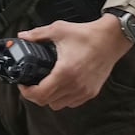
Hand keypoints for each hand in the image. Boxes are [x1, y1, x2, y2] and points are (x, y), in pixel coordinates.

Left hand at [14, 16, 133, 110]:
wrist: (112, 38)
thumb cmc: (87, 35)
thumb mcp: (58, 30)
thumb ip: (37, 34)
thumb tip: (22, 36)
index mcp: (64, 72)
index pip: (40, 95)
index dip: (26, 92)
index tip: (23, 84)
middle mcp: (75, 85)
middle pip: (46, 102)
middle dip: (35, 94)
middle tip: (31, 83)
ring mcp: (84, 91)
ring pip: (59, 105)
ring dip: (49, 97)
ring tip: (46, 84)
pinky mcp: (92, 92)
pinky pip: (72, 103)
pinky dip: (63, 98)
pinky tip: (61, 85)